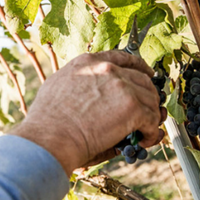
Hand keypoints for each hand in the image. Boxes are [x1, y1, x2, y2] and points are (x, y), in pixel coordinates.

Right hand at [10, 51, 164, 174]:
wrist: (49, 138)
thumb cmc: (47, 122)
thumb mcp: (59, 86)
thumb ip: (81, 83)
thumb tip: (93, 95)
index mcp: (88, 62)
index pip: (123, 58)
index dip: (140, 67)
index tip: (148, 75)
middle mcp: (107, 70)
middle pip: (142, 80)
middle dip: (147, 97)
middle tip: (147, 113)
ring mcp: (122, 87)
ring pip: (150, 100)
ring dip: (151, 117)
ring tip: (144, 131)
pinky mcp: (132, 108)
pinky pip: (152, 120)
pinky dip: (151, 133)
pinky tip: (144, 141)